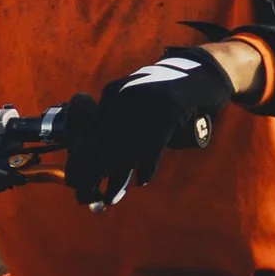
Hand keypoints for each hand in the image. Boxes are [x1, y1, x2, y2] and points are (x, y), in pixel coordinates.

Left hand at [57, 54, 222, 206]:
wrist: (200, 75)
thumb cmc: (166, 100)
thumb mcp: (136, 106)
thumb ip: (118, 127)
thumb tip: (100, 167)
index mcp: (112, 94)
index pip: (88, 132)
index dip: (80, 159)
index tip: (74, 182)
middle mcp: (124, 96)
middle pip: (102, 143)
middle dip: (92, 173)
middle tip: (86, 197)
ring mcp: (145, 102)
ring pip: (124, 149)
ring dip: (117, 180)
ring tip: (111, 199)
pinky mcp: (167, 110)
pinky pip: (151, 146)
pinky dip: (146, 167)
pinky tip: (143, 180)